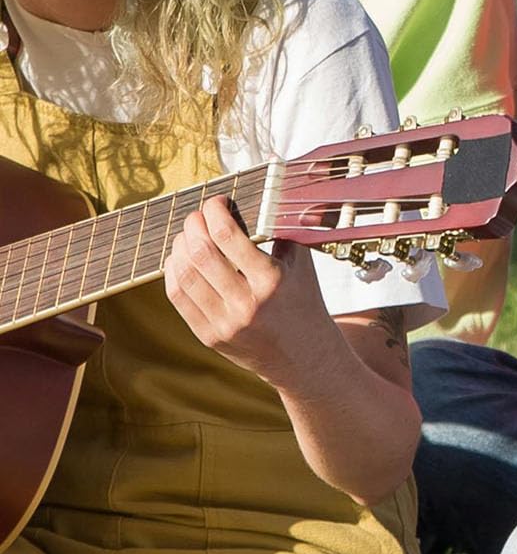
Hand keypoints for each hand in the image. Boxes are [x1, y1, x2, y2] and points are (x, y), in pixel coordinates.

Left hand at [164, 196, 339, 389]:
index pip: (226, 236)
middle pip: (200, 252)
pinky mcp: (210, 336)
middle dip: (193, 225)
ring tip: (188, 237)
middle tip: (198, 217)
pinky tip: (182, 260)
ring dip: (180, 246)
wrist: (306, 358)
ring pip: (184, 273)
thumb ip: (282, 232)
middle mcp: (247, 305)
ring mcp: (226, 323)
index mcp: (272, 282)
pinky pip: (178, 296)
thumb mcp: (303, 267)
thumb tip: (260, 196)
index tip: (217, 203)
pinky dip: (174, 271)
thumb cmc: (303, 303)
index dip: (214, 211)